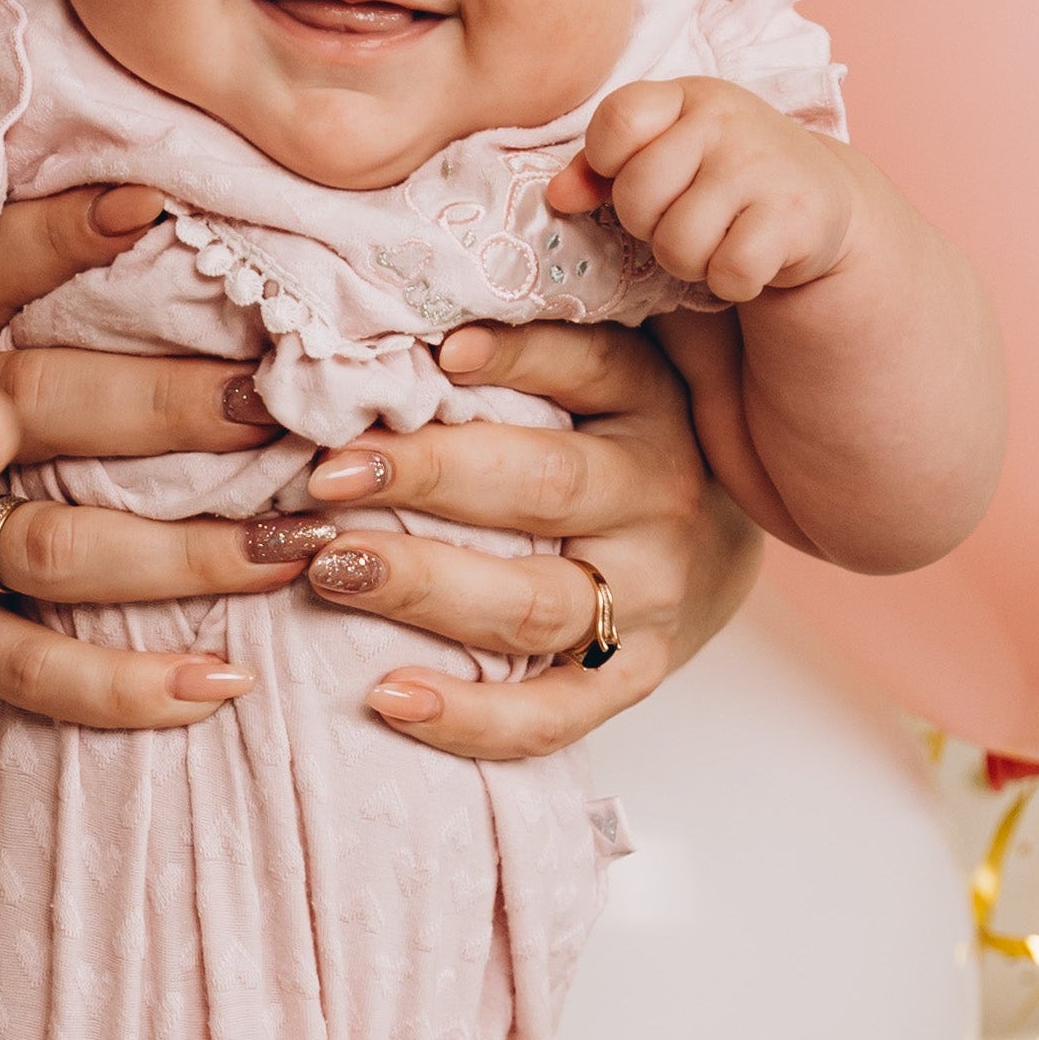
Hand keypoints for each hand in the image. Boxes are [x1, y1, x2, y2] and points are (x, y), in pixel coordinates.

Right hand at [0, 178, 292, 732]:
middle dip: (174, 404)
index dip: (63, 234)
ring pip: (66, 544)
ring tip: (290, 549)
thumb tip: (153, 201)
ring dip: (188, 554)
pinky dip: (129, 685)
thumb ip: (18, 298)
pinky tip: (221, 683)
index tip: (156, 204)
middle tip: (286, 412)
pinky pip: (38, 667)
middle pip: (53, 405)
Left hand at [284, 321, 760, 762]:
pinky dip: (471, 718)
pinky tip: (388, 697)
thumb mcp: (604, 376)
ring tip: (331, 570)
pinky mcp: (632, 681)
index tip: (428, 353)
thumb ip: (531, 344)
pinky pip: (553, 715)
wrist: (714, 552)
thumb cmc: (620, 443)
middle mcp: (659, 501)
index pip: (588, 366)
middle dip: (428, 477)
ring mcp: (649, 602)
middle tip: (324, 476)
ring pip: (536, 605)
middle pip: (545, 487)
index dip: (512, 355)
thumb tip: (404, 321)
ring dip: (425, 588)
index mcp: (651, 405)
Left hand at [550, 77, 855, 306]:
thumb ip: (603, 169)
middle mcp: (726, 119)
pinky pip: (727, 272)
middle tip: (688, 218)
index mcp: (687, 95)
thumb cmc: (723, 178)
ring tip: (718, 240)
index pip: (617, 122)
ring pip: (678, 244)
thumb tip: (558, 197)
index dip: (609, 166)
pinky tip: (751, 261)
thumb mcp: (667, 155)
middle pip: (637, 197)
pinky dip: (732, 283)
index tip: (633, 178)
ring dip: (692, 262)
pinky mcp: (795, 217)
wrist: (819, 203)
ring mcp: (763, 165)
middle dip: (651, 226)